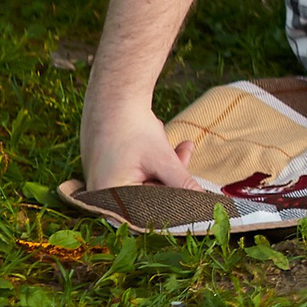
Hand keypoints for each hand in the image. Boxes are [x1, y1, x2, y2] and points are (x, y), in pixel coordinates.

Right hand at [80, 105, 212, 192]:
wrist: (112, 97)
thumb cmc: (134, 128)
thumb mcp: (163, 159)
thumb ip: (183, 184)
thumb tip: (204, 203)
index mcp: (111, 200)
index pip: (151, 209)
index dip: (174, 200)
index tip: (195, 192)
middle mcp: (102, 196)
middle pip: (148, 194)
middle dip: (172, 176)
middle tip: (187, 152)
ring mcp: (101, 182)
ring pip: (144, 181)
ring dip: (166, 165)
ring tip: (183, 145)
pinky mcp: (105, 169)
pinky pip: (134, 172)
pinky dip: (152, 161)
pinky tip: (163, 142)